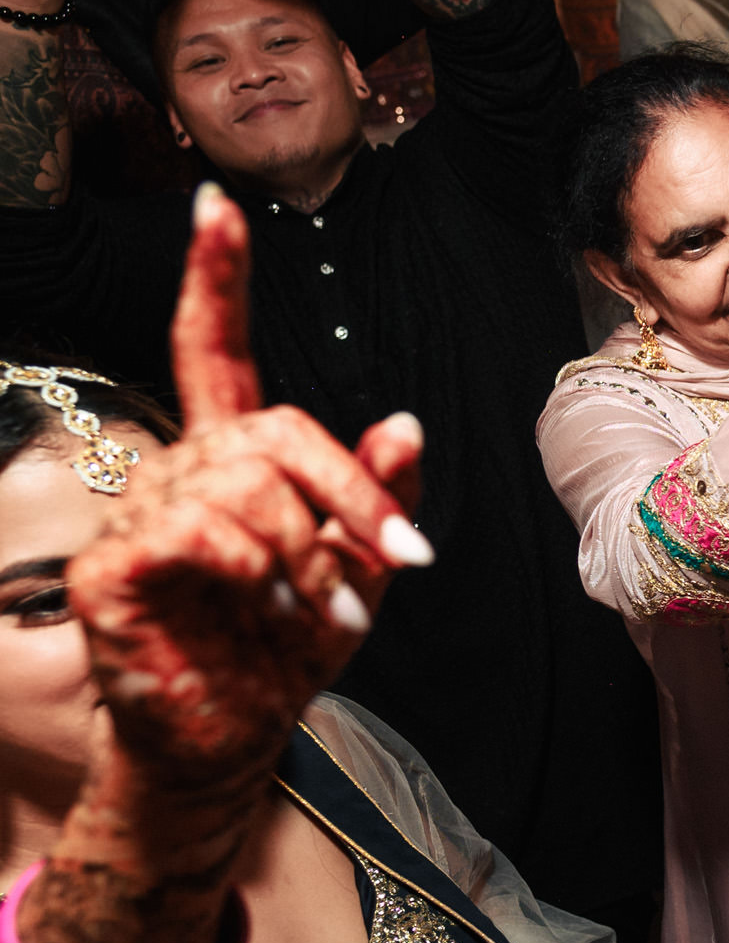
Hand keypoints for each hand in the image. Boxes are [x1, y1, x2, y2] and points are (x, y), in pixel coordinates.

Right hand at [69, 185, 429, 811]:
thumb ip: (379, 498)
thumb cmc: (287, 652)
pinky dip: (256, 564)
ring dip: (309, 549)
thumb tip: (400, 422)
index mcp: (233, 462)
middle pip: (273, 432)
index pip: (215, 351)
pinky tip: (266, 602)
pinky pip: (199, 528)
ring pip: (245, 482)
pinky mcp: (114, 567)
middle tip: (394, 561)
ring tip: (321, 607)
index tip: (216, 204)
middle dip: (349, 494)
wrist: (237, 737)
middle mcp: (179, 473)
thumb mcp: (361, 570)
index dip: (216, 281)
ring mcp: (139, 516)